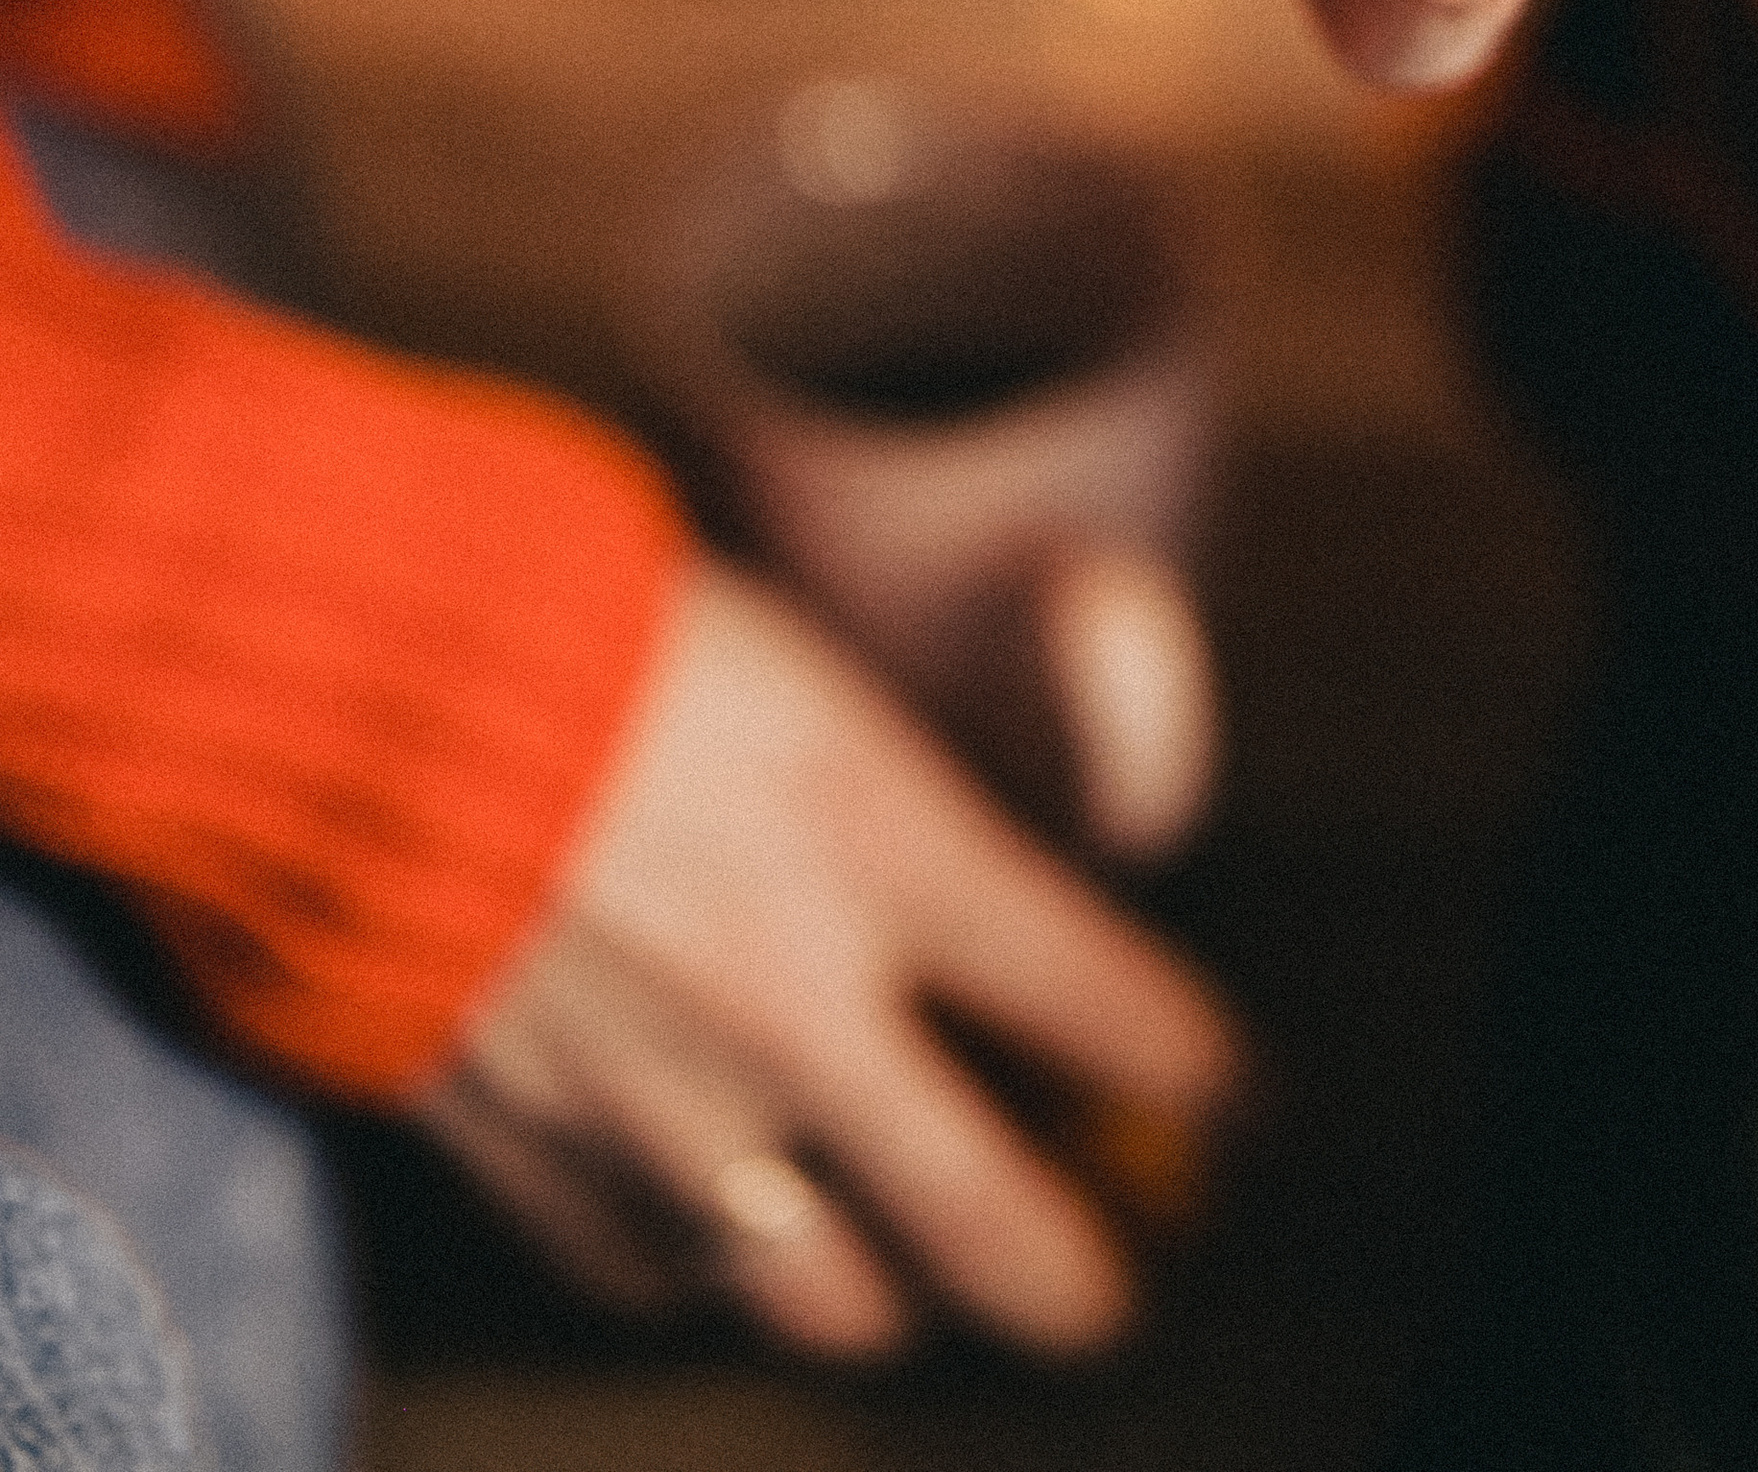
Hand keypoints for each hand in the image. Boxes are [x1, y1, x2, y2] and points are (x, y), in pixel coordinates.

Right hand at [417, 561, 1242, 1360]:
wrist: (360, 675)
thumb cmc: (592, 621)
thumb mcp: (811, 664)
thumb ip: (916, 792)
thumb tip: (1010, 878)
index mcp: (891, 852)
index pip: (1119, 1014)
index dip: (1204, 1075)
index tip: (1230, 1100)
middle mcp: (802, 1010)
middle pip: (1008, 1232)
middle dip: (1091, 1278)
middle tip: (1114, 1283)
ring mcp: (665, 1109)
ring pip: (834, 1303)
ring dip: (895, 1292)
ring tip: (914, 1265)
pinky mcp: (535, 1156)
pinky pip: (660, 1279)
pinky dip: (708, 1265)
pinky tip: (724, 1219)